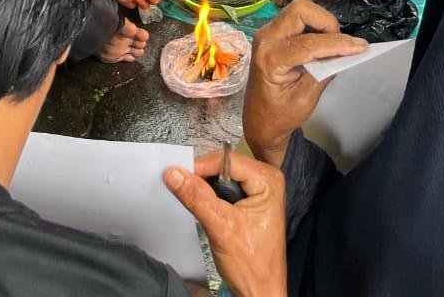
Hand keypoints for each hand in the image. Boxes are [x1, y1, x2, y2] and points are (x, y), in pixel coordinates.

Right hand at [164, 151, 286, 296]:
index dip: (201, 166)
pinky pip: (224, 188)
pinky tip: (202, 205)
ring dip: (204, 187)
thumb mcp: (221, 228)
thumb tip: (175, 173)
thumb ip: (198, 198)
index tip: (176, 173)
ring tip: (190, 198)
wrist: (260, 293)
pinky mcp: (249, 200)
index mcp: (268, 179)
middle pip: (224, 166)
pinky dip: (209, 195)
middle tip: (180, 186)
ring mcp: (258, 189)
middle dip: (202, 177)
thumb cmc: (252, 265)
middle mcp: (266, 179)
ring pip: (222, 177)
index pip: (227, 160)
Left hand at [243, 0, 367, 168]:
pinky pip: (298, 16)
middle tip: (340, 44)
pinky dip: (315, 24)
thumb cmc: (279, 115)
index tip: (360, 47)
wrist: (258, 119)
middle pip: (301, 10)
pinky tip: (322, 43)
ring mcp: (268, 31)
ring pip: (300, 9)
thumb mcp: (305, 100)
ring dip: (322, 22)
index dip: (337, 43)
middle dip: (327, 22)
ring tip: (332, 45)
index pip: (309, 43)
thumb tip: (345, 54)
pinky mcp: (274, 31)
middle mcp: (266, 38)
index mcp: (270, 59)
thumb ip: (324, 74)